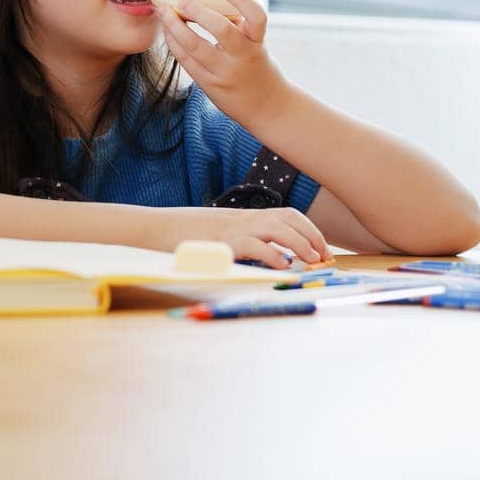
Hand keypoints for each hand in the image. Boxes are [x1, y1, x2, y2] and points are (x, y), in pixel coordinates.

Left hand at [157, 0, 291, 131]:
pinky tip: (167, 32)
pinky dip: (174, 44)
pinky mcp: (210, 85)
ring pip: (195, 47)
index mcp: (257, 43)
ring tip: (163, 12)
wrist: (267, 108)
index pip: (257, 18)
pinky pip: (186, 62)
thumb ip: (237, 25)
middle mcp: (243, 57)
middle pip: (222, 31)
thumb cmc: (258, 67)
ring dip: (175, 27)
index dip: (242, 0)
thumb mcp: (256, 44)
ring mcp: (225, 73)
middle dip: (198, 12)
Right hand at [157, 206, 330, 266]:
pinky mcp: (221, 243)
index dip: (309, 229)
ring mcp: (232, 229)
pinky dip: (273, 255)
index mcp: (243, 216)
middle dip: (312, 237)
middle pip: (288, 218)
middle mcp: (242, 219)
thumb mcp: (219, 232)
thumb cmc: (184, 234)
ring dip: (300, 244)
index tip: (322, 247)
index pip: (286, 213)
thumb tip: (270, 254)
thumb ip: (243, 239)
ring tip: (311, 261)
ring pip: (277, 228)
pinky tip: (283, 266)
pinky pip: (254, 246)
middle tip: (324, 257)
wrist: (154, 228)